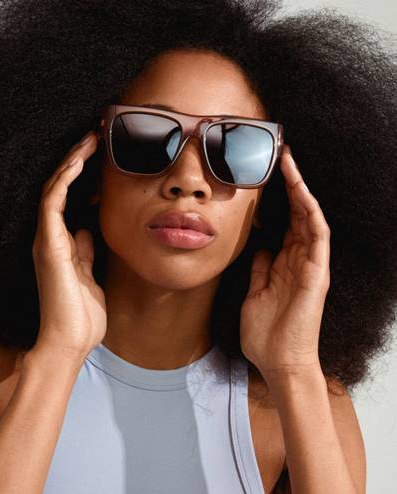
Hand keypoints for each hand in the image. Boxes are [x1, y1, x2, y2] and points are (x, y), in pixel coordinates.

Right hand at [31, 131, 106, 358]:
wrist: (70, 342)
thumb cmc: (82, 314)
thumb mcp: (90, 274)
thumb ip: (85, 251)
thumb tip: (87, 230)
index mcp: (62, 243)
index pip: (72, 198)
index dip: (86, 175)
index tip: (105, 157)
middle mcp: (51, 236)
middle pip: (61, 187)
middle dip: (79, 160)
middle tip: (97, 136)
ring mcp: (47, 239)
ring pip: (55, 187)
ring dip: (72, 161)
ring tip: (90, 138)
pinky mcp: (48, 244)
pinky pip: (52, 201)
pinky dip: (65, 178)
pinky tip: (79, 160)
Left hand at [239, 146, 330, 378]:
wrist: (278, 361)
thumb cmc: (266, 332)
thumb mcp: (255, 293)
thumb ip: (261, 270)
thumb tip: (261, 249)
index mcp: (285, 263)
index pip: (284, 222)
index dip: (278, 198)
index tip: (266, 175)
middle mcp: (300, 259)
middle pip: (298, 213)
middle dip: (290, 184)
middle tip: (280, 156)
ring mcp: (310, 265)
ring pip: (309, 218)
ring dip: (301, 190)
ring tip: (290, 164)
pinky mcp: (316, 274)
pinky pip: (317, 238)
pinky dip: (310, 214)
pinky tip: (302, 193)